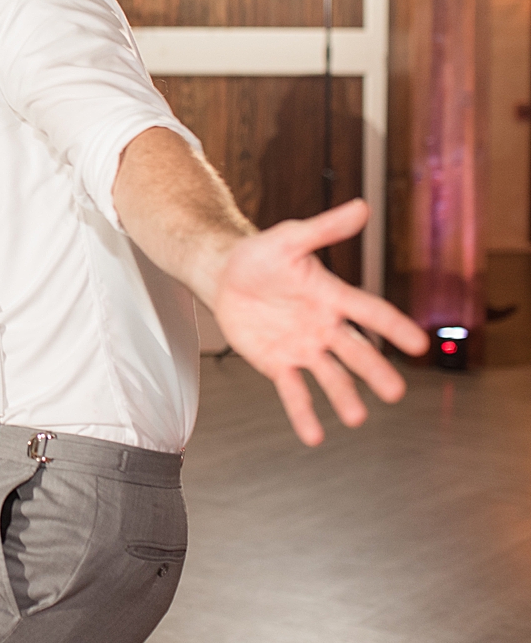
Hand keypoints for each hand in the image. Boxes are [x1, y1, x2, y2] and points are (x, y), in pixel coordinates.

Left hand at [211, 199, 428, 445]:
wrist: (225, 275)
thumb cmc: (262, 254)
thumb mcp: (291, 238)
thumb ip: (325, 228)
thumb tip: (361, 207)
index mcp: (333, 296)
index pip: (370, 312)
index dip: (394, 327)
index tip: (418, 344)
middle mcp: (325, 326)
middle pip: (356, 351)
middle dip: (374, 371)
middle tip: (395, 393)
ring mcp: (303, 347)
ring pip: (329, 376)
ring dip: (343, 397)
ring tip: (356, 418)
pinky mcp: (278, 363)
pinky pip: (294, 391)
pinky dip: (303, 412)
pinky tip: (313, 435)